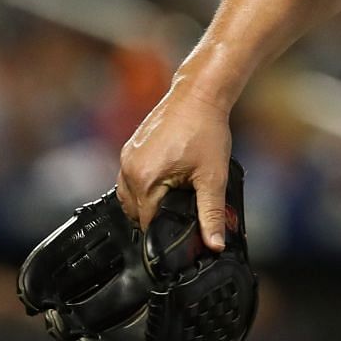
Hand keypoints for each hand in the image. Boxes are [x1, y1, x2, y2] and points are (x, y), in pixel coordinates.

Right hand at [116, 83, 234, 250]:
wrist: (198, 96)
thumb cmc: (206, 131)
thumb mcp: (213, 176)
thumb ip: (211, 213)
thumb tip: (214, 244)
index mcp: (144, 179)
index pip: (147, 223)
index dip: (165, 231)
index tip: (181, 231)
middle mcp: (128, 170)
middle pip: (136, 212)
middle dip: (158, 216)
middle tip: (182, 211)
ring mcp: (126, 158)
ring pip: (130, 197)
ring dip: (149, 202)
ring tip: (175, 197)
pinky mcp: (129, 150)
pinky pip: (130, 179)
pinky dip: (144, 186)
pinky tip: (166, 181)